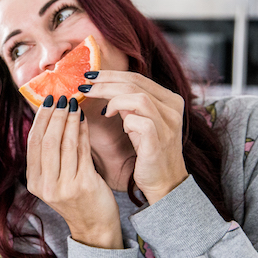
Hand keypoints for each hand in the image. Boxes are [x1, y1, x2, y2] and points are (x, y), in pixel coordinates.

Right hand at [26, 95, 122, 248]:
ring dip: (70, 120)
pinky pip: (82, 151)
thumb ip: (49, 155)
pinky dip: (82, 132)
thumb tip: (50, 116)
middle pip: (48, 141)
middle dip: (55, 116)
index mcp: (34, 182)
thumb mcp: (55, 178)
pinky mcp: (84, 185)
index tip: (48, 101)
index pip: (33, 143)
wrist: (94, 226)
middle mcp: (45, 185)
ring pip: (65, 144)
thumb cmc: (76, 197)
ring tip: (73, 104)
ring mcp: (64, 187)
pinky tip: (84, 120)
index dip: (40, 119)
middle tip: (62, 97)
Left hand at [80, 71, 188, 204]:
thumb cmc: (148, 151)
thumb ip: (129, 104)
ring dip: (112, 99)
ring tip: (102, 108)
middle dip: (105, 83)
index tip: (89, 75)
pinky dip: (123, 118)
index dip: (111, 74)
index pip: (137, 77)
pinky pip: (138, 120)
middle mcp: (172, 108)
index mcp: (170, 100)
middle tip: (85, 86)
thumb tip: (103, 86)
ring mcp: (168, 124)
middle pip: (135, 83)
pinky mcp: (159, 140)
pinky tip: (117, 123)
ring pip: (137, 97)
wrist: (164, 182)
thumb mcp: (139, 121)